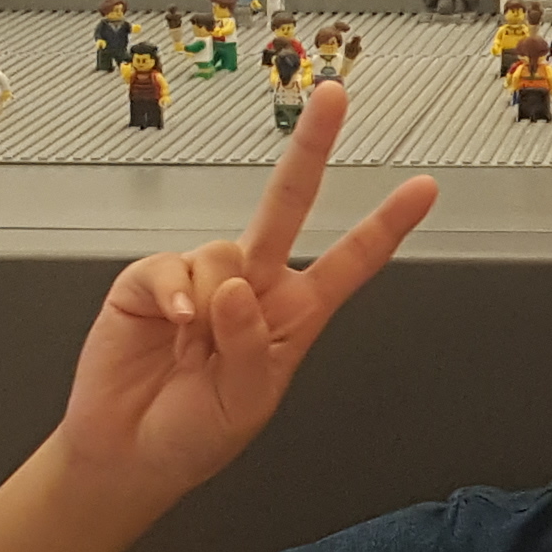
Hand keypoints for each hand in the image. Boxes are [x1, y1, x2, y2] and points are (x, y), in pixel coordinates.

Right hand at [54, 78, 439, 504]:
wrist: (127, 454)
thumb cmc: (194, 433)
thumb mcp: (246, 405)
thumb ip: (250, 347)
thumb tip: (233, 288)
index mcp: (292, 315)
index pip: (348, 263)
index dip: (385, 225)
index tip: (423, 188)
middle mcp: (252, 286)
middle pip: (287, 206)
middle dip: (311, 147)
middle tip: (332, 97)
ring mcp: (203, 278)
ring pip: (221, 255)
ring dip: (208, 307)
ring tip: (191, 349)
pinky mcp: (152, 279)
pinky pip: (170, 268)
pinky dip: (171, 298)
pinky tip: (169, 327)